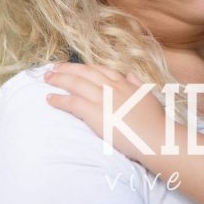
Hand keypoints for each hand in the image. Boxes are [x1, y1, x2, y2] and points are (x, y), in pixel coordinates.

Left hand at [45, 62, 167, 161]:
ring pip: (76, 84)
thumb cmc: (155, 121)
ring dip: (59, 80)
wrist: (156, 138)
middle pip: (84, 73)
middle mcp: (112, 87)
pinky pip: (72, 103)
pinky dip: (59, 99)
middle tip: (53, 68)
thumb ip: (137, 84)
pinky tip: (49, 99)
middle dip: (67, 69)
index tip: (74, 66)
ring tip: (47, 79)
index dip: (84, 67)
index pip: (100, 70)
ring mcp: (103, 99)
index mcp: (124, 83)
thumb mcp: (148, 96)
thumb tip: (130, 75)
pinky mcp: (95, 114)